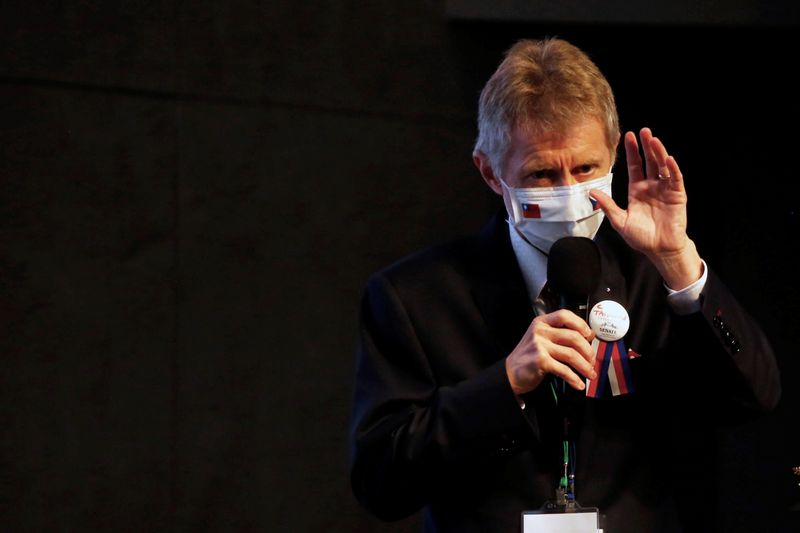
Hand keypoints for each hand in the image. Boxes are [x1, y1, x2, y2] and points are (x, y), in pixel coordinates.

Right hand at [505, 310, 596, 394]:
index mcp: (541, 322)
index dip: (581, 324)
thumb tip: (589, 336)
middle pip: (573, 337)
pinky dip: (574, 379)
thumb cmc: (529, 356)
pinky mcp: (540, 361)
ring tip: (589, 374)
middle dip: (588, 351)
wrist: (510, 373)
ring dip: (584, 366)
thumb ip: (561, 335)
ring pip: (571, 354)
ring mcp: (539, 345)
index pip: (565, 315)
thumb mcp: (542, 339)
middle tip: (592, 361)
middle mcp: (540, 331)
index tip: (589, 335)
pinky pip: (564, 370)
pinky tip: (578, 384)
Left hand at [590, 127, 702, 288]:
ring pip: (662, 166)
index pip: (634, 166)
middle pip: (649, 162)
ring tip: (654, 139)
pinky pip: (675, 179)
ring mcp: (665, 189)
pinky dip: (673, 169)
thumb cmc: (641, 237)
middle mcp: (651, 186)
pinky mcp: (677, 196)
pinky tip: (669, 159)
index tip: (628, 137)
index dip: (632, 152)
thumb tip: (591, 192)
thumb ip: (607, 205)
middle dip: (646, 146)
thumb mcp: (620, 221)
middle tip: (643, 131)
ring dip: (659, 153)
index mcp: (637, 190)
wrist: (659, 249)